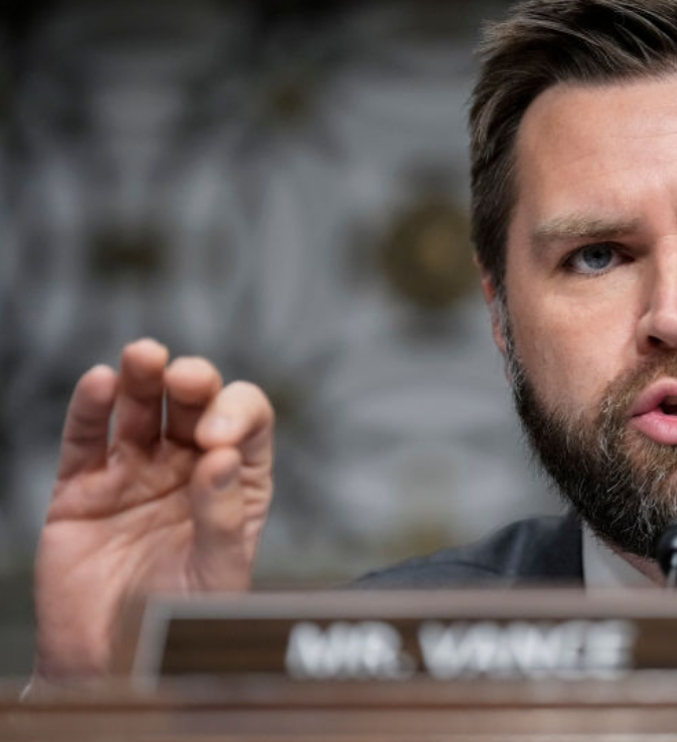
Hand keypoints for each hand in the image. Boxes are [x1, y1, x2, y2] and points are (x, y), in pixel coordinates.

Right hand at [33, 338, 273, 680]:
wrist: (111, 666)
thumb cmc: (178, 625)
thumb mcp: (217, 576)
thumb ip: (224, 519)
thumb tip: (221, 460)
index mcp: (234, 482)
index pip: (248, 424)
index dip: (237, 415)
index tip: (217, 440)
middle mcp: (188, 468)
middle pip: (195, 404)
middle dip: (193, 383)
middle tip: (186, 379)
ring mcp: (134, 473)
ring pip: (140, 409)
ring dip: (143, 377)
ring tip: (143, 356)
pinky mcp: (83, 489)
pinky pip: (87, 439)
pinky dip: (91, 409)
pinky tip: (100, 383)